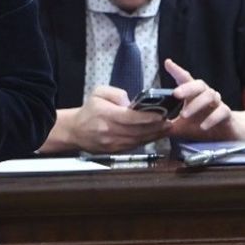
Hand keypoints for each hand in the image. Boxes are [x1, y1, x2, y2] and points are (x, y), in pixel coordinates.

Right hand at [49, 85, 170, 153]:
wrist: (75, 130)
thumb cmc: (88, 111)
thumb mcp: (98, 93)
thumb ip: (116, 93)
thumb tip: (131, 103)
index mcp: (105, 115)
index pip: (130, 118)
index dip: (148, 117)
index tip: (161, 115)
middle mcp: (109, 131)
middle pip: (137, 130)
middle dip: (156, 127)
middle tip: (169, 122)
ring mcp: (112, 143)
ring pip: (138, 140)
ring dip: (154, 135)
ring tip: (166, 128)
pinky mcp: (115, 151)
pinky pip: (135, 146)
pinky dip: (147, 141)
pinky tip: (155, 135)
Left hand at [162, 59, 244, 141]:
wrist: (226, 134)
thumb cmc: (200, 126)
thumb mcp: (180, 127)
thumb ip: (165, 125)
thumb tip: (148, 125)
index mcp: (194, 95)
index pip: (186, 80)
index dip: (177, 71)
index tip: (168, 63)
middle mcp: (206, 96)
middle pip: (199, 85)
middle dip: (187, 88)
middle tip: (176, 94)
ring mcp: (217, 104)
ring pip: (210, 96)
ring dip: (197, 104)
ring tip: (184, 115)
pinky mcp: (226, 115)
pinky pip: (222, 112)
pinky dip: (212, 118)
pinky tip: (203, 126)